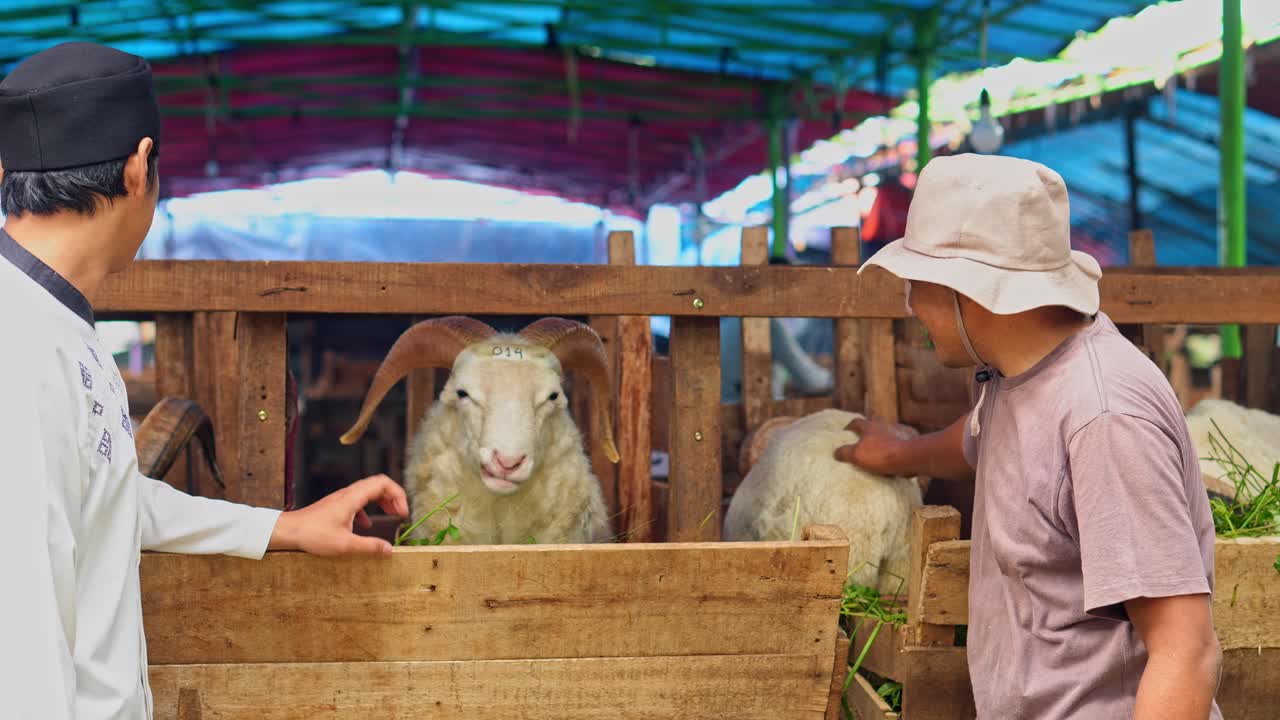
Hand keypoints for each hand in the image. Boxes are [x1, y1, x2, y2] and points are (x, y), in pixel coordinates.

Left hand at [269, 474, 408, 556]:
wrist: (288, 531)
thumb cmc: (313, 535)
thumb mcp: (345, 545)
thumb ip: (369, 547)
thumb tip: (389, 550)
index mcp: (353, 498)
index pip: (383, 484)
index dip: (398, 495)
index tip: (402, 513)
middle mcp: (348, 494)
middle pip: (378, 484)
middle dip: (393, 496)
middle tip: (400, 513)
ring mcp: (341, 499)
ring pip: (368, 491)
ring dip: (382, 501)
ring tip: (390, 515)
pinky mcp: (336, 506)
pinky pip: (358, 500)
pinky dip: (369, 509)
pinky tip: (367, 525)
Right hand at [832, 417, 911, 476]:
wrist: (907, 457)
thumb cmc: (880, 454)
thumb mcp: (856, 455)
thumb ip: (845, 452)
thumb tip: (835, 452)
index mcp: (869, 426)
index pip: (856, 422)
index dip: (850, 426)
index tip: (846, 430)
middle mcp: (883, 425)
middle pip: (873, 421)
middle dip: (868, 425)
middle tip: (863, 433)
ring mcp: (896, 430)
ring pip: (887, 428)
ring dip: (882, 433)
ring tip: (879, 442)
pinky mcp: (907, 438)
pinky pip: (899, 437)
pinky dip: (895, 441)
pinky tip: (893, 449)